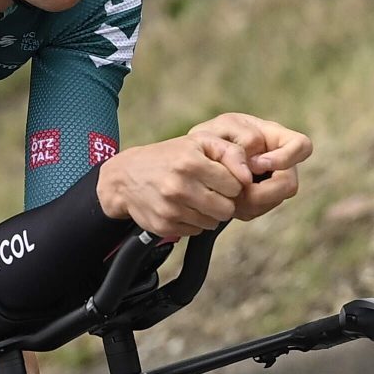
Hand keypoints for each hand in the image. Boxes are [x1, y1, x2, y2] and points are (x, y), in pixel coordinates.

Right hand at [95, 136, 243, 237]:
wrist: (125, 177)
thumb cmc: (169, 157)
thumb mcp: (199, 142)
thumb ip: (230, 153)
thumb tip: (248, 177)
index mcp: (191, 163)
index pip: (235, 185)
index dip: (231, 182)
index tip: (219, 177)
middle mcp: (180, 187)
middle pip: (227, 209)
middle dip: (223, 200)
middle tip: (210, 190)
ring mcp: (171, 209)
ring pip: (213, 223)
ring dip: (209, 212)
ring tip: (194, 197)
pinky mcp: (164, 226)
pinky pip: (196, 231)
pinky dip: (193, 221)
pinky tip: (182, 207)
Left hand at [187, 112, 311, 220]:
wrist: (197, 157)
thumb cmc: (211, 136)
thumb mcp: (221, 129)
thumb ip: (242, 140)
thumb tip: (255, 165)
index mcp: (275, 137)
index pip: (302, 146)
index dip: (286, 158)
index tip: (257, 164)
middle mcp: (280, 163)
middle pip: (290, 184)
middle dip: (263, 192)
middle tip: (239, 190)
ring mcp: (272, 183)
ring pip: (273, 201)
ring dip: (250, 202)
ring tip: (226, 193)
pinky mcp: (259, 201)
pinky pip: (257, 211)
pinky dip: (241, 208)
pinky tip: (225, 199)